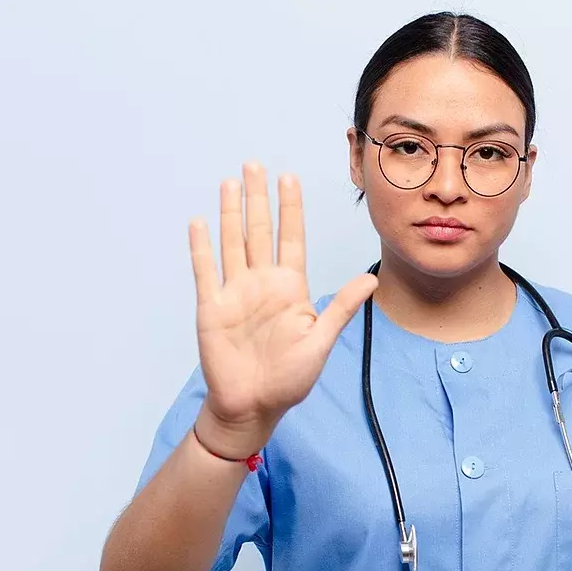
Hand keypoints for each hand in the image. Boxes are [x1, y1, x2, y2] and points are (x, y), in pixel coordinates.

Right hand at [188, 162, 377, 457]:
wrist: (253, 406)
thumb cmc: (289, 379)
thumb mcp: (321, 341)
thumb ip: (341, 307)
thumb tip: (370, 280)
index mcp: (290, 288)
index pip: (290, 238)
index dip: (290, 208)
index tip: (289, 178)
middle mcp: (262, 284)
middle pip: (258, 231)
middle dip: (257, 198)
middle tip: (255, 164)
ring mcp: (235, 293)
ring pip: (232, 243)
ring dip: (230, 213)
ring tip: (231, 182)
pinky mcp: (212, 308)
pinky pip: (206, 271)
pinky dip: (202, 247)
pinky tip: (200, 222)